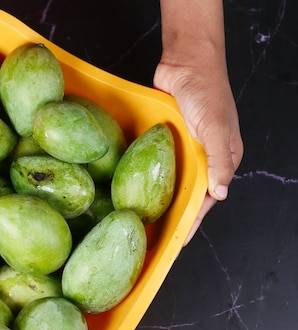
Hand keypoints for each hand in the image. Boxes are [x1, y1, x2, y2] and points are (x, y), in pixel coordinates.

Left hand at [153, 61, 243, 244]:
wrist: (186, 61)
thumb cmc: (206, 92)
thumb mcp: (215, 127)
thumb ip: (219, 161)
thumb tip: (221, 194)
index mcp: (223, 157)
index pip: (207, 198)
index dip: (192, 220)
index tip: (177, 241)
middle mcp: (203, 155)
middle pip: (187, 191)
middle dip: (173, 213)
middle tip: (152, 234)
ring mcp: (184, 146)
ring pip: (171, 178)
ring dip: (159, 195)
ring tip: (140, 217)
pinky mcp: (166, 137)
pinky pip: (157, 160)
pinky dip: (149, 172)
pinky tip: (134, 186)